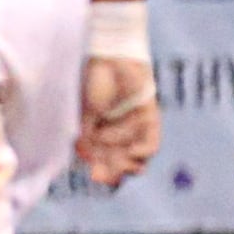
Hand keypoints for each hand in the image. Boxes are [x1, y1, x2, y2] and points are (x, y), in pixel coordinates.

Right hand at [76, 57, 159, 188]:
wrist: (109, 56)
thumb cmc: (89, 82)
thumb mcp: (82, 114)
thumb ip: (85, 139)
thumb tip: (88, 163)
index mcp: (97, 134)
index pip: (102, 161)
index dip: (101, 172)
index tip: (96, 175)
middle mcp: (117, 134)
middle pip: (120, 164)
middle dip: (114, 173)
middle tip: (104, 177)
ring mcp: (134, 128)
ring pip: (136, 159)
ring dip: (127, 166)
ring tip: (119, 166)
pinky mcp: (150, 120)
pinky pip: (151, 144)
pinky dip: (143, 152)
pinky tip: (133, 153)